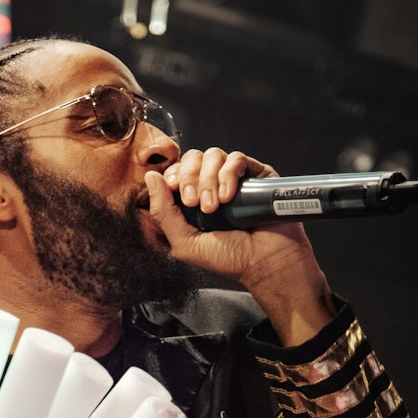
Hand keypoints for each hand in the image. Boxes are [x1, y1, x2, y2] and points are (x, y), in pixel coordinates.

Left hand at [146, 148, 333, 343]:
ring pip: (213, 155)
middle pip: (192, 158)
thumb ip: (164, 214)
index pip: (175, 171)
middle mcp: (212, 185)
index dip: (172, 174)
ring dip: (209, 178)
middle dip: (190, 177)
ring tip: (216, 205)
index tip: (174, 188)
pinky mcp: (256, 174)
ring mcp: (234, 178)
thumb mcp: (185, 243)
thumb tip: (150, 178)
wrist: (267, 261)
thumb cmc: (229, 258)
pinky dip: (229, 174)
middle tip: (195, 203)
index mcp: (193, 200)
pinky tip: (229, 196)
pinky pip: (237, 158)